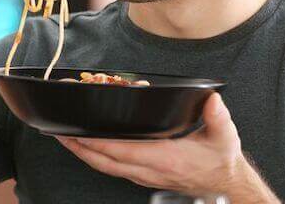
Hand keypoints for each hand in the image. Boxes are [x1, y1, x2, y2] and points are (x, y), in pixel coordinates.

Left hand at [57, 93, 249, 196]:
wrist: (225, 185)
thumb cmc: (220, 160)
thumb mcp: (224, 136)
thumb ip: (217, 116)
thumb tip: (212, 98)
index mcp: (165, 158)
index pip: (123, 151)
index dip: (98, 143)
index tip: (79, 133)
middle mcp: (150, 170)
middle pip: (106, 162)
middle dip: (80, 148)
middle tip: (59, 135)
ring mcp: (146, 176)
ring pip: (107, 168)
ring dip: (84, 155)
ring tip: (66, 140)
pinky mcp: (145, 178)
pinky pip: (114, 170)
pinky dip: (98, 160)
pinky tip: (89, 150)